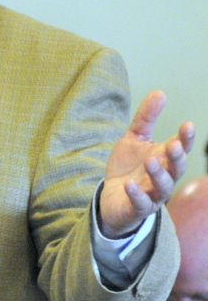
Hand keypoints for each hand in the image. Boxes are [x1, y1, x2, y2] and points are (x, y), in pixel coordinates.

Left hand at [99, 90, 194, 238]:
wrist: (112, 197)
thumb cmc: (128, 167)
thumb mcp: (133, 139)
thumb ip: (146, 118)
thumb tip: (160, 92)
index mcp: (164, 159)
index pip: (180, 148)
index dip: (185, 138)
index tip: (187, 125)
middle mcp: (163, 178)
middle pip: (176, 169)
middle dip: (176, 157)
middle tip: (172, 145)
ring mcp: (152, 194)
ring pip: (162, 187)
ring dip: (158, 175)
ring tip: (151, 161)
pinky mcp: (137, 208)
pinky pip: (140, 203)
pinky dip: (137, 194)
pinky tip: (130, 184)